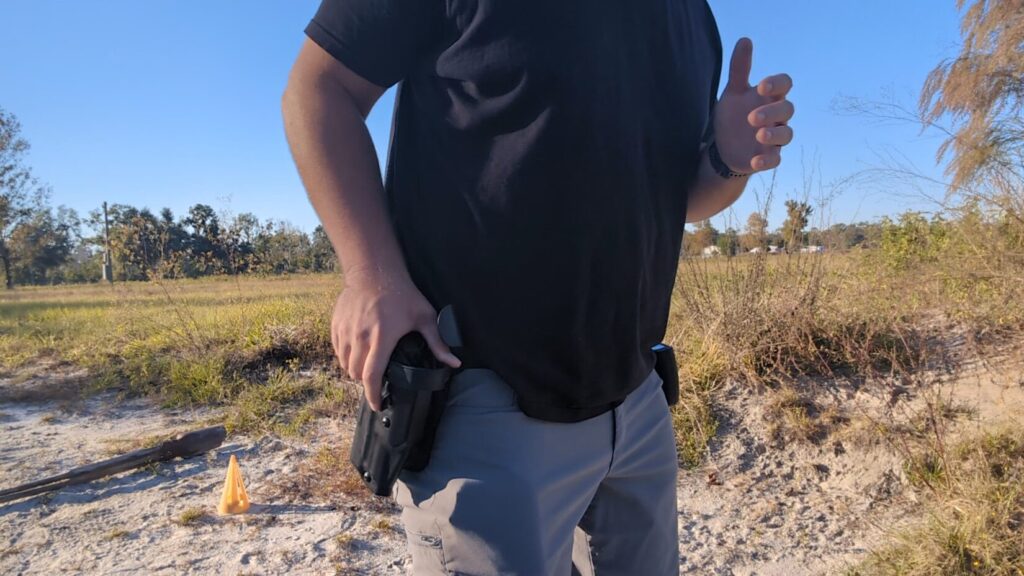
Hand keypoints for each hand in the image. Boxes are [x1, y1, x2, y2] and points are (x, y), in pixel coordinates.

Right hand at [331, 267, 460, 410]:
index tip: (378, 406)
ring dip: (355, 370)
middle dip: (367, 382)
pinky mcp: (336, 325)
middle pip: (356, 374)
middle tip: (378, 379)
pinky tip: (358, 352)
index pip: (372, 376)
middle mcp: (360, 337)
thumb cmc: (402, 294)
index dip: (373, 395)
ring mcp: (346, 331)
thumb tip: (454, 363)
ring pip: (345, 364)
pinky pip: (338, 350)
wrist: (374, 271)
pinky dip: (346, 357)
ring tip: (368, 367)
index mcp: (381, 338)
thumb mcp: (424, 317)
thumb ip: (438, 342)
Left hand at [713, 37, 793, 173]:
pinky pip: (776, 160)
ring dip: (774, 134)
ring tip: (758, 135)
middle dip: (772, 111)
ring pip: (787, 134)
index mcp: (769, 97)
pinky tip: (755, 162)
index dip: (777, 84)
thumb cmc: (734, 114)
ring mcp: (775, 137)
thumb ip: (740, 69)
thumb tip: (745, 39)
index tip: (761, 87)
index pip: (785, 84)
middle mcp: (777, 116)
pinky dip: (767, 161)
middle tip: (751, 117)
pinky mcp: (769, 157)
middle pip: (787, 109)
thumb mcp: (733, 92)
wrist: (724, 146)